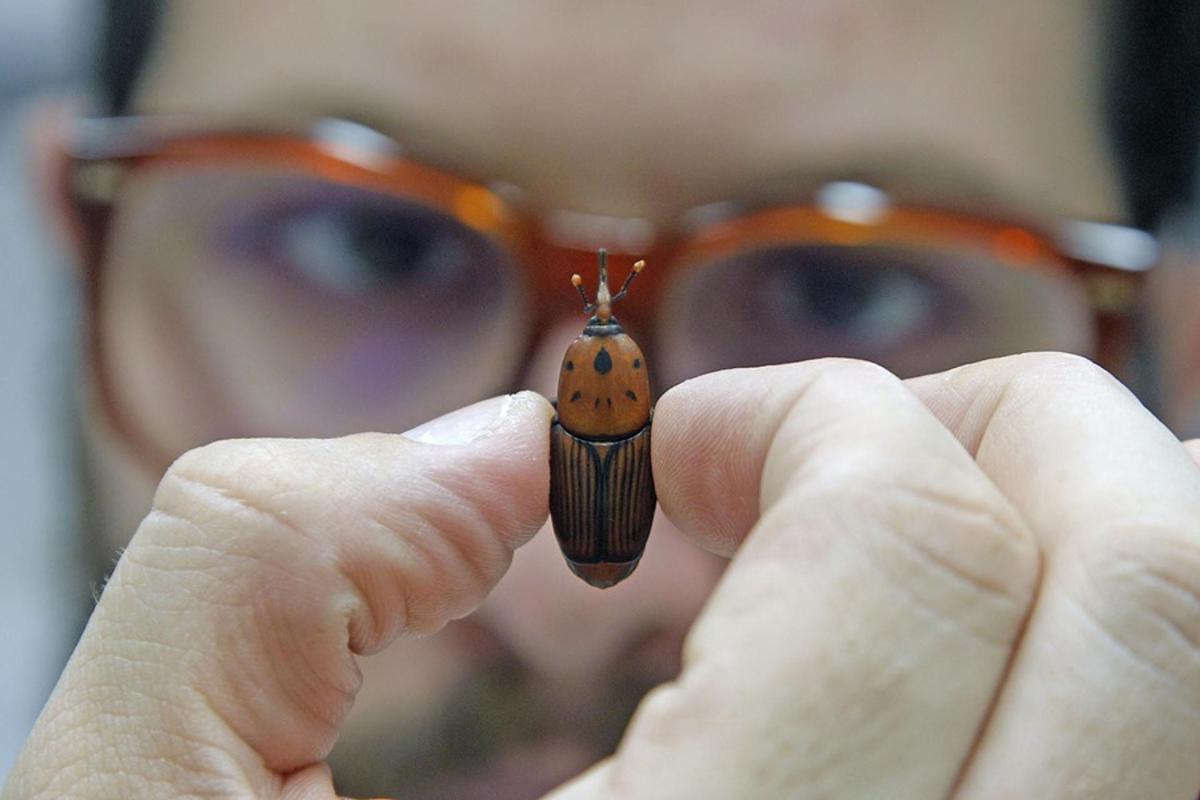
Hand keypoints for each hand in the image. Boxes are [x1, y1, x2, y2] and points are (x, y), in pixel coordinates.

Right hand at [5, 355, 1199, 798]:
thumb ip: (272, 564)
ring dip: (1088, 551)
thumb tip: (500, 453)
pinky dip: (1097, 698)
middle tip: (833, 451)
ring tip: (905, 540)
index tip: (671, 454)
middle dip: (1009, 436)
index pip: (909, 549)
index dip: (799, 420)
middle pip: (1155, 603)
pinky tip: (949, 685)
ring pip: (1196, 713)